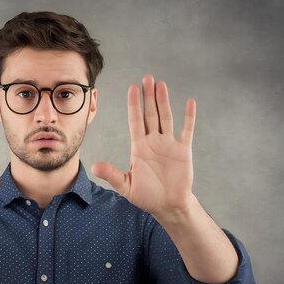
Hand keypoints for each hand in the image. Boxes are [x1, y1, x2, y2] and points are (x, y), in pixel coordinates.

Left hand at [92, 75, 195, 217]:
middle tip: (147, 78)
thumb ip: (112, 175)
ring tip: (161, 84)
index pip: (135, 121)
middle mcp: (153, 142)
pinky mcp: (183, 150)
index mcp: (139, 147)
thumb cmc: (147, 196)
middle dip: (148, 97)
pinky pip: (186, 130)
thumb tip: (94, 167)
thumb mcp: (126, 187)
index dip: (134, 105)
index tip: (132, 89)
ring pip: (166, 117)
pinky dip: (189, 117)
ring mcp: (169, 144)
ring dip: (164, 101)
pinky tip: (190, 102)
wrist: (168, 206)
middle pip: (150, 114)